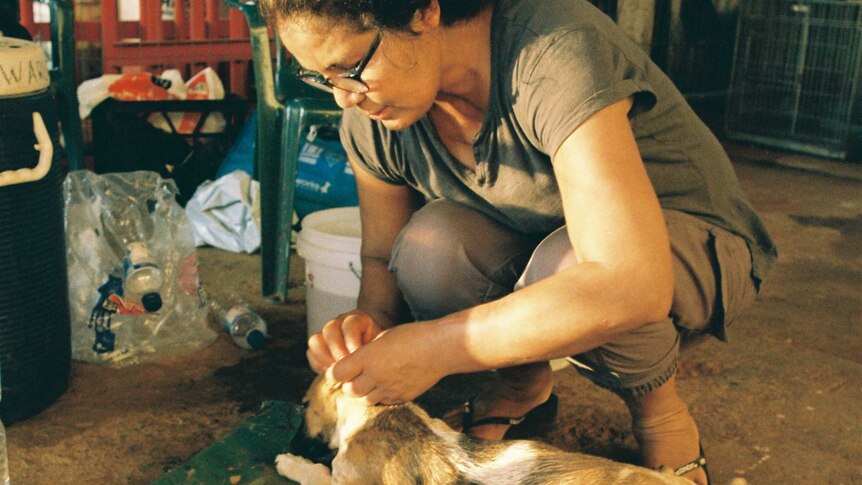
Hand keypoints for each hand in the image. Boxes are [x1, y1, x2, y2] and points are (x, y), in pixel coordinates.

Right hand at [306, 310, 381, 372]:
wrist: (372, 344)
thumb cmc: (378, 345)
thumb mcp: (381, 343)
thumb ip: (375, 348)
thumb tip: (369, 361)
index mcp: (357, 318)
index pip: (350, 324)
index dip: (352, 341)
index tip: (358, 356)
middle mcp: (339, 322)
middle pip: (329, 329)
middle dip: (337, 350)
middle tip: (346, 365)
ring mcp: (326, 332)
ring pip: (315, 339)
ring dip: (325, 357)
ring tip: (336, 370)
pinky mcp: (319, 345)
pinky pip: (310, 352)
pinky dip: (318, 363)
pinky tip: (330, 371)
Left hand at [329, 323, 444, 404]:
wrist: (440, 348)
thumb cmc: (413, 336)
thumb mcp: (384, 337)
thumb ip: (366, 353)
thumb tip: (355, 364)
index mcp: (368, 357)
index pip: (337, 373)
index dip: (335, 372)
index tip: (338, 369)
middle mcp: (376, 375)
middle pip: (349, 390)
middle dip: (349, 384)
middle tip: (356, 376)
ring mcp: (389, 389)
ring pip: (365, 400)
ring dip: (364, 392)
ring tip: (372, 381)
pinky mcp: (402, 397)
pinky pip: (383, 403)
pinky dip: (381, 396)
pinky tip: (388, 384)